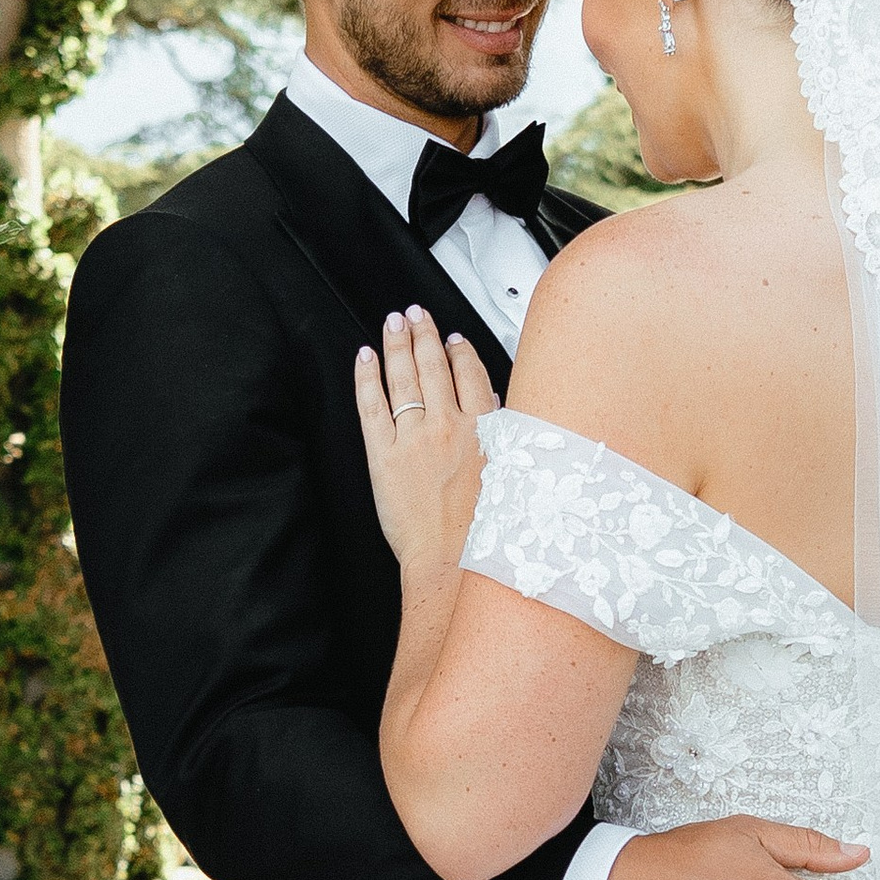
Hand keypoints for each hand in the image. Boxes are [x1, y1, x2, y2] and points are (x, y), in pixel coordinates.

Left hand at [354, 306, 496, 570]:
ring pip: (403, 376)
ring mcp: (414, 438)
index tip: (454, 340)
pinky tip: (365, 358)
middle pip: (433, 365)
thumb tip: (498, 414)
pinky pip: (371, 405)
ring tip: (393, 323)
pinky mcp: (384, 456)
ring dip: (398, 343)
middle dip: (424, 334)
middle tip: (416, 314)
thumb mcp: (515, 479)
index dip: (460, 351)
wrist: (457, 565)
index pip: (471, 373)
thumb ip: (505, 440)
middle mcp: (448, 427)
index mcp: (485, 430)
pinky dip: (367, 377)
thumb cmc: (489, 535)